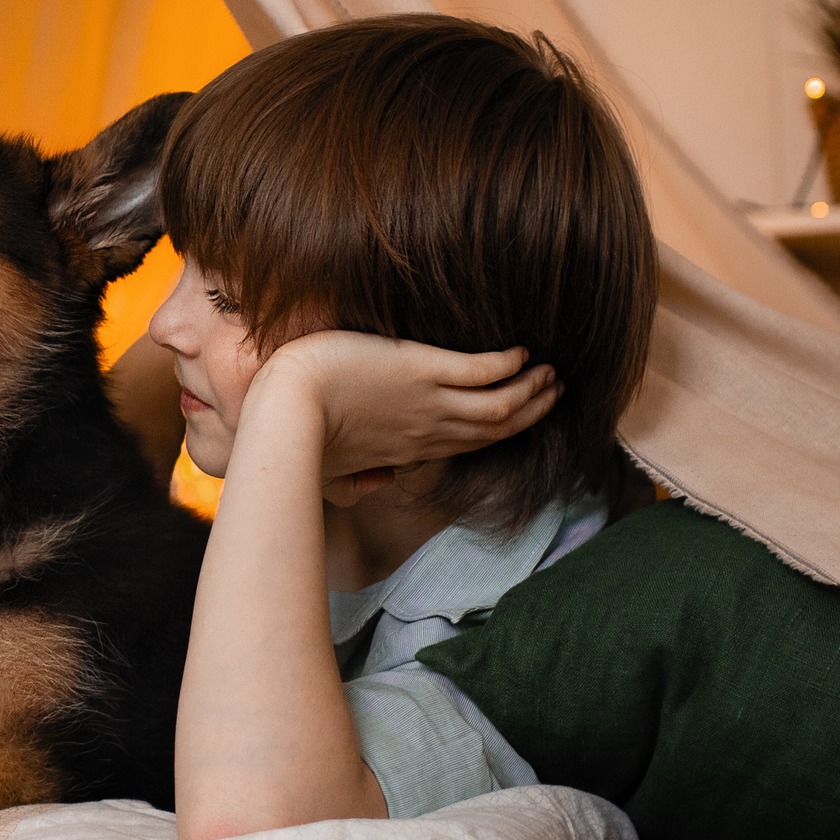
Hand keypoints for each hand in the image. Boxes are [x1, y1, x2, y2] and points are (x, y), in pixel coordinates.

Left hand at [251, 332, 556, 500]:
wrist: (285, 410)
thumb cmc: (297, 439)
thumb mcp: (330, 473)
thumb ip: (355, 482)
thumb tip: (374, 484)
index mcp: (408, 450)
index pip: (466, 442)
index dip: (499, 431)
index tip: (518, 416)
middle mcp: (428, 430)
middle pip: (495, 426)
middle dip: (529, 410)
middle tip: (553, 391)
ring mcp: (428, 402)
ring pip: (500, 404)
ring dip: (530, 389)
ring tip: (551, 373)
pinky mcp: (421, 369)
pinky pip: (481, 371)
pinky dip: (508, 366)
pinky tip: (522, 355)